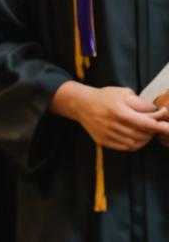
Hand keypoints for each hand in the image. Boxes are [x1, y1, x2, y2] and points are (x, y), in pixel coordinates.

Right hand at [53, 81, 168, 152]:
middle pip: (142, 134)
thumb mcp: (123, 93)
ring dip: (145, 138)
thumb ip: (141, 103)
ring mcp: (108, 135)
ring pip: (135, 143)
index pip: (145, 123)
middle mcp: (113, 125)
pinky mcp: (104, 141)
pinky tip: (136, 137)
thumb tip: (157, 111)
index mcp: (119, 111)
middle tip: (156, 125)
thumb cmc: (104, 97)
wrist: (80, 104)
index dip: (159, 126)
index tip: (168, 127)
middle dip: (152, 131)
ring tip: (146, 131)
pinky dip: (135, 144)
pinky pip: (125, 147)